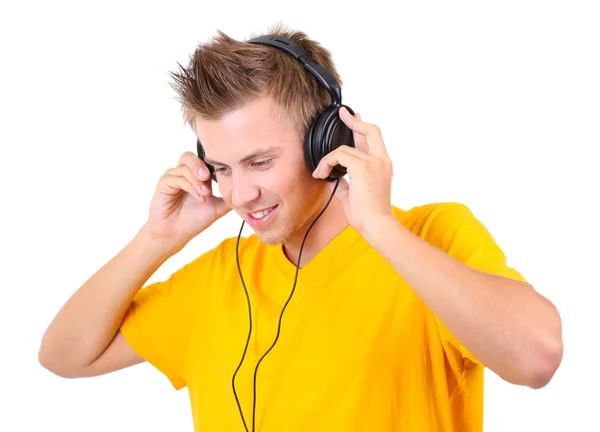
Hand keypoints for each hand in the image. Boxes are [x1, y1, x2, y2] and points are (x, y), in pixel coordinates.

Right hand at [144, 151, 230, 249]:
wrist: (176, 234)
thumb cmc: (194, 220)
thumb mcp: (218, 207)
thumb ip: (229, 197)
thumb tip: (247, 192)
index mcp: (195, 175)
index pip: (202, 160)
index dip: (212, 164)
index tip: (223, 174)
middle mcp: (183, 173)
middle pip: (189, 156)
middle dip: (201, 166)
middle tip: (209, 178)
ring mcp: (172, 177)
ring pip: (184, 167)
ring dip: (197, 180)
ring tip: (206, 194)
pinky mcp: (163, 184)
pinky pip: (176, 178)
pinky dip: (190, 186)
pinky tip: (199, 198)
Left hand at [312, 107, 393, 234]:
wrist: (377, 224)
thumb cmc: (368, 214)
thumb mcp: (355, 193)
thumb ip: (346, 181)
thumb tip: (334, 176)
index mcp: (382, 165)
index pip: (374, 139)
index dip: (362, 127)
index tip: (354, 118)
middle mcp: (381, 161)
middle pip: (370, 131)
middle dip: (354, 120)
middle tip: (342, 114)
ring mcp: (374, 163)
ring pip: (345, 148)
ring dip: (328, 159)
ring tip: (321, 171)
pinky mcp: (363, 167)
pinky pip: (339, 156)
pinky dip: (327, 163)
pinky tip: (321, 173)